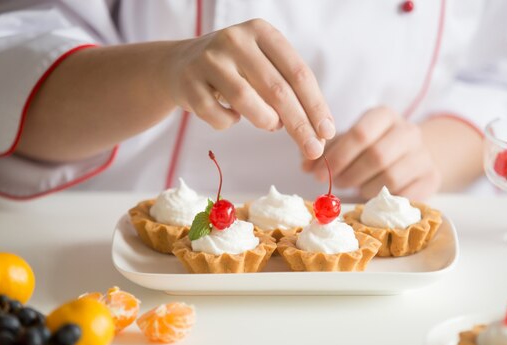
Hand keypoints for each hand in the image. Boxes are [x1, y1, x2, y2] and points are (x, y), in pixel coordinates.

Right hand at [165, 19, 333, 158]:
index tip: (327, 133)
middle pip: (278, 90)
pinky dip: (229, 123)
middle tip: (313, 149)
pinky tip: (230, 115)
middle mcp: (235, 40)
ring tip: (269, 123)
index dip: (316, 106)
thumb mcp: (264, 67)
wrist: (179, 65)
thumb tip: (318, 133)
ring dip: (265, 121)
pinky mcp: (188, 82)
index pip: (299, 73)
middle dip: (300, 125)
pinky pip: (218, 117)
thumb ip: (290, 91)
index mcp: (262, 32)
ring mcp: (209, 59)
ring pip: (247, 102)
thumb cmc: (235, 71)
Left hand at [303, 107, 441, 199]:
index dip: (336, 156)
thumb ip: (325, 151)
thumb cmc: (372, 148)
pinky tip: (373, 196)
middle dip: (349, 174)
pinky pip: (404, 195)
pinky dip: (384, 200)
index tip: (317, 174)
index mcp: (385, 115)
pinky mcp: (432, 178)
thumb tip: (305, 164)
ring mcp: (424, 155)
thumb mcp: (348, 143)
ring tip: (356, 187)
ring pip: (390, 178)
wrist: (412, 156)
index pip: (360, 133)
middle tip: (334, 185)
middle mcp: (408, 131)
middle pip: (376, 156)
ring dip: (365, 188)